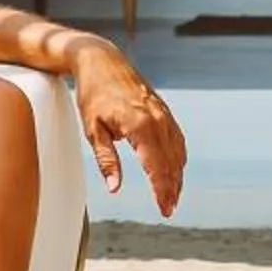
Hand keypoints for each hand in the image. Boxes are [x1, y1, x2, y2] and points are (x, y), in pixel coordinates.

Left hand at [72, 42, 186, 214]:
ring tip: (172, 196)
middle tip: (168, 210)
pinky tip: (175, 170)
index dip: (161, 191)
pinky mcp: (164, 110)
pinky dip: (178, 158)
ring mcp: (163, 114)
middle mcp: (157, 120)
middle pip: (171, 163)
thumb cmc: (93, 93)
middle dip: (171, 188)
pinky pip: (177, 139)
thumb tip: (115, 188)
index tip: (163, 209)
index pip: (157, 167)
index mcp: (140, 126)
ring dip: (177, 176)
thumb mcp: (92, 129)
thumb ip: (106, 160)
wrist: (103, 60)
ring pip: (177, 152)